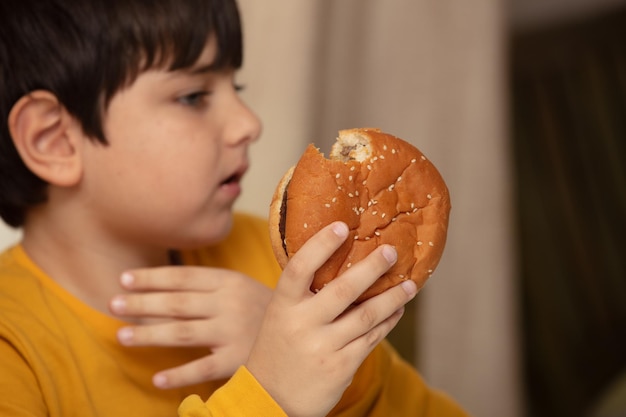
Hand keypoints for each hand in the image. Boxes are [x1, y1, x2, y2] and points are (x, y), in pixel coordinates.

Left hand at [109, 266, 271, 388]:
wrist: (305, 327)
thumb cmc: (261, 307)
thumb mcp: (240, 286)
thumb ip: (208, 284)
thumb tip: (163, 283)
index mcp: (229, 281)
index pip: (183, 277)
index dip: (152, 277)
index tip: (124, 279)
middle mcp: (229, 304)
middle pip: (177, 303)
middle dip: (142, 303)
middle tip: (113, 304)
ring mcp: (233, 332)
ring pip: (183, 333)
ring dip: (149, 334)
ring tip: (121, 336)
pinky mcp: (238, 360)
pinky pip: (202, 369)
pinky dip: (178, 375)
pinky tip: (157, 379)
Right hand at [246, 222, 417, 416]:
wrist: (270, 399)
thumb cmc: (277, 348)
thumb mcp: (279, 317)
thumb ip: (302, 294)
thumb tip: (340, 260)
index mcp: (282, 307)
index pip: (300, 269)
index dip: (321, 245)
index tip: (342, 227)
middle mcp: (302, 325)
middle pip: (344, 290)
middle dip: (372, 268)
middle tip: (392, 251)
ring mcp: (323, 348)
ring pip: (367, 315)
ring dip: (392, 297)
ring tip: (410, 284)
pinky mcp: (341, 367)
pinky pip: (372, 338)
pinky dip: (388, 321)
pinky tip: (397, 310)